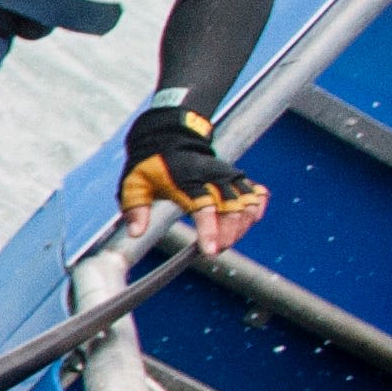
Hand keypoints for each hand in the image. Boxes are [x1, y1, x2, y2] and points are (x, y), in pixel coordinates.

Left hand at [120, 101, 269, 251]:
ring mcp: (228, 175)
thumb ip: (135, 209)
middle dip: (228, 234)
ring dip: (242, 227)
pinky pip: (257, 194)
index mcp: (186, 179)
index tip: (210, 251)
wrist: (169, 139)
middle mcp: (213, 176)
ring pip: (247, 204)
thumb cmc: (151, 166)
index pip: (204, 207)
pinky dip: (256, 210)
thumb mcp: (134, 184)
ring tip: (226, 241)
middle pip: (231, 209)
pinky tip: (246, 223)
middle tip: (215, 250)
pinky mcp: (238, 177)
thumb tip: (136, 233)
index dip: (209, 230)